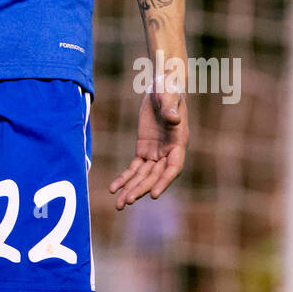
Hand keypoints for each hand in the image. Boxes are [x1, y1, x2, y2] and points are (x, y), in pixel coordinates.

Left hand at [109, 89, 187, 209]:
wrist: (160, 87)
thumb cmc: (168, 90)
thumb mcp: (169, 96)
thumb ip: (170, 108)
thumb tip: (173, 120)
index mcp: (179, 142)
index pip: (173, 168)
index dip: (163, 182)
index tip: (152, 194)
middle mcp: (168, 152)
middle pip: (154, 176)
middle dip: (141, 189)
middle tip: (127, 202)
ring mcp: (156, 153)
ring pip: (143, 176)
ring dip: (131, 189)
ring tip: (119, 204)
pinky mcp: (144, 150)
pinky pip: (134, 168)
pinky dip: (124, 178)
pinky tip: (113, 189)